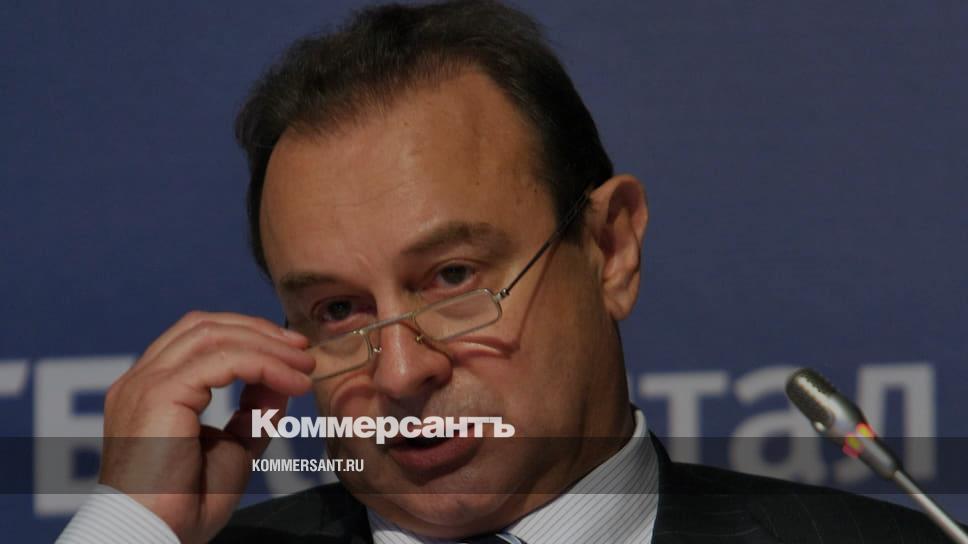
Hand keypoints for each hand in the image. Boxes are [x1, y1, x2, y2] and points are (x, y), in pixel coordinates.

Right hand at [98, 311, 314, 542]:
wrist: (157, 537)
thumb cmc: (186, 504)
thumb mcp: (233, 448)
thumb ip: (255, 412)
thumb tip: (283, 379)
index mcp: (152, 389)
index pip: (198, 337)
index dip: (248, 334)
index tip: (292, 350)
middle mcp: (141, 380)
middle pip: (204, 326)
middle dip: (260, 331)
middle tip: (303, 349)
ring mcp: (145, 383)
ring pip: (214, 336)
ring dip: (267, 346)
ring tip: (304, 365)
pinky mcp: (159, 394)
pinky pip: (222, 361)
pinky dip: (263, 364)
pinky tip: (291, 381)